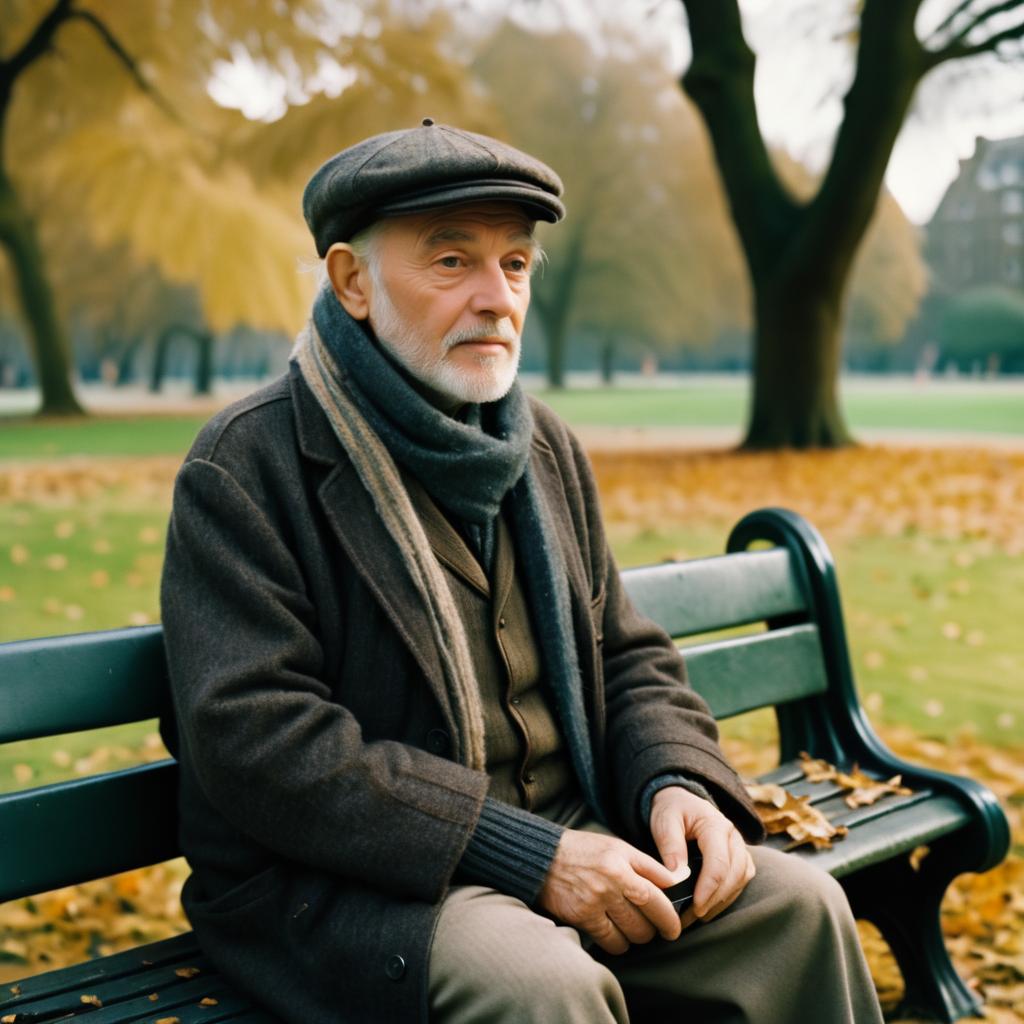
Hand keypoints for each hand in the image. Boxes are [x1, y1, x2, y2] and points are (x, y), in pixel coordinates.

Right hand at [537, 829, 681, 953]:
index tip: (674, 924)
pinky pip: (613, 943)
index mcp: (623, 858)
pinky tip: (615, 934)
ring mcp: (597, 899)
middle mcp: (612, 879)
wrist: (543, 858)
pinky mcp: (583, 917)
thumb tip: (678, 881)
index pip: (660, 890)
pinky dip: (619, 943)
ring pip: (635, 932)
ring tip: (633, 929)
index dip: (671, 913)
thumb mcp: (617, 847)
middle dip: (658, 927)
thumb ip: (647, 866)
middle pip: (651, 915)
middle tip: (657, 928)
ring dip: (638, 935)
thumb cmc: (584, 852)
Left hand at [649, 786, 754, 927]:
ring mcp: (738, 847)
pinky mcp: (738, 857)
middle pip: (734, 873)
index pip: (719, 861)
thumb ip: (670, 844)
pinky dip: (728, 895)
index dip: (709, 887)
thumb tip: (677, 875)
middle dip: (716, 898)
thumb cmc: (671, 810)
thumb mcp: (664, 820)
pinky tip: (710, 906)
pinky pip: (741, 880)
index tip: (695, 906)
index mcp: (715, 824)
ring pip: (741, 879)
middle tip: (694, 916)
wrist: (679, 801)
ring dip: (723, 900)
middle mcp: (733, 836)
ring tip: (699, 916)